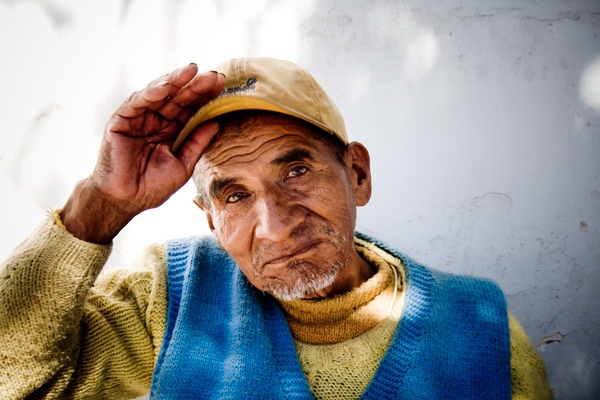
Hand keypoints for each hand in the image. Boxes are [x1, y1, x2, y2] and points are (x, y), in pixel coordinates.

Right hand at [61, 63, 224, 243]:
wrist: (125, 201)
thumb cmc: (152, 187)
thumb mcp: (183, 164)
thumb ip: (197, 143)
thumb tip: (216, 122)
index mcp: (172, 130)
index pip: (191, 109)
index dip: (205, 97)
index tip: (222, 85)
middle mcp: (156, 120)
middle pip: (178, 98)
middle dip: (195, 85)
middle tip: (213, 75)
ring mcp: (139, 118)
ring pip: (159, 94)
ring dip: (175, 81)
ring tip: (192, 71)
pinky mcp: (121, 120)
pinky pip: (137, 102)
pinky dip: (150, 93)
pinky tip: (165, 87)